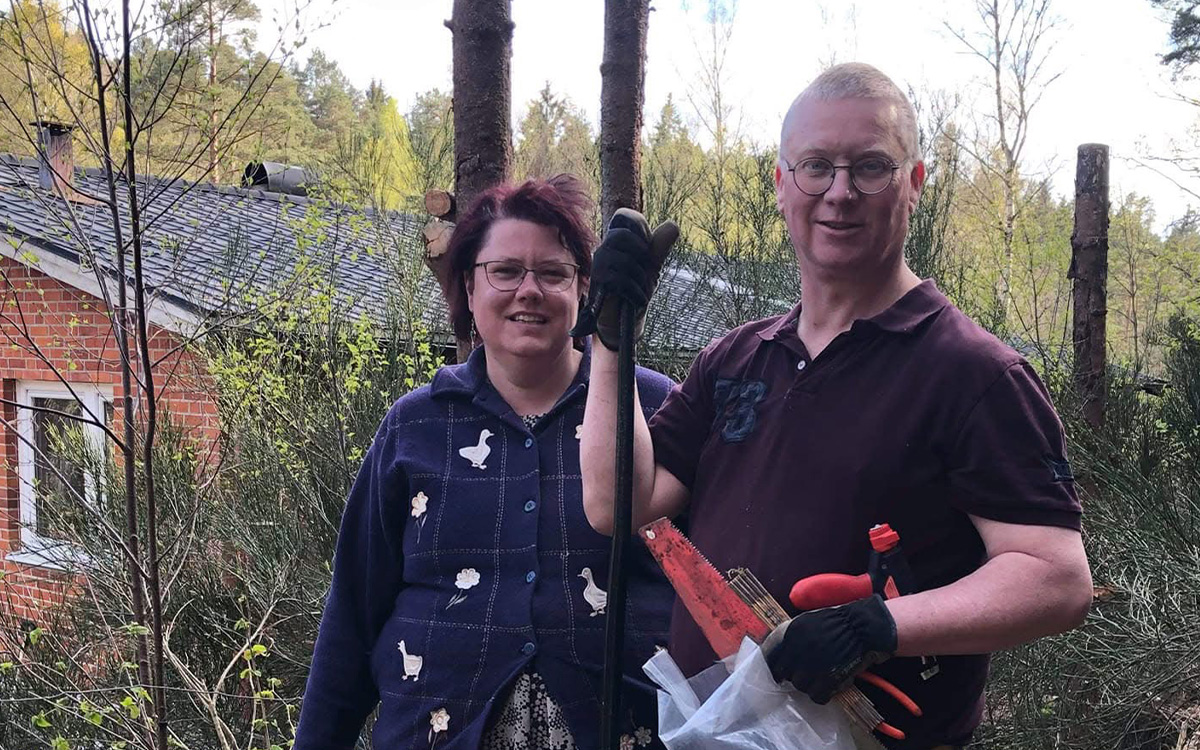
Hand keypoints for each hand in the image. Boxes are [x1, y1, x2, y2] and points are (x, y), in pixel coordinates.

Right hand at [571, 208, 678, 350]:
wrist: (624, 320)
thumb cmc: (635, 288)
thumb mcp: (652, 266)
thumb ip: (660, 246)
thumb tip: (672, 224)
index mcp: (618, 240)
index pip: (624, 215)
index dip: (640, 228)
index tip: (646, 248)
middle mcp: (604, 248)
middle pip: (622, 235)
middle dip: (641, 254)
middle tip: (644, 270)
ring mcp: (599, 265)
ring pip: (625, 261)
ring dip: (640, 279)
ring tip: (640, 289)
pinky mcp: (598, 284)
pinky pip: (621, 281)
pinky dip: (636, 293)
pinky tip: (637, 300)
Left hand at [762, 595, 897, 703]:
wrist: (863, 626)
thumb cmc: (839, 621)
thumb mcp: (808, 621)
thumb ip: (793, 637)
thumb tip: (781, 653)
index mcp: (791, 634)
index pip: (772, 657)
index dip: (778, 666)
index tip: (781, 672)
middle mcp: (798, 650)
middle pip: (785, 674)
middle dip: (794, 675)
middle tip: (807, 674)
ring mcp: (813, 666)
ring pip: (801, 686)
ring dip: (810, 685)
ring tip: (822, 677)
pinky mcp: (828, 679)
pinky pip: (817, 696)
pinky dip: (823, 694)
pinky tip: (830, 685)